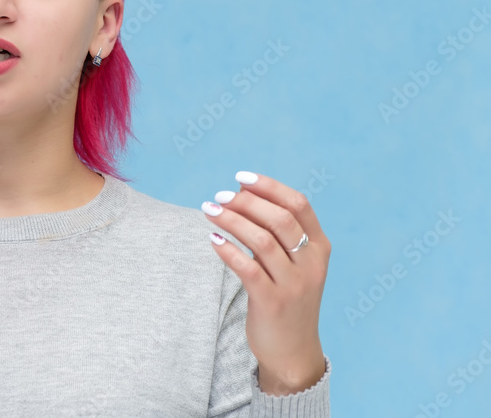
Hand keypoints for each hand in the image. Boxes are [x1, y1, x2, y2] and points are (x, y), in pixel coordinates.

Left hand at [202, 171, 330, 395]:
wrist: (293, 351)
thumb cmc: (287, 297)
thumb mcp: (293, 263)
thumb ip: (275, 231)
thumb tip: (240, 192)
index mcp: (319, 248)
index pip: (298, 205)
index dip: (269, 186)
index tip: (240, 177)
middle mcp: (311, 263)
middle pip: (280, 219)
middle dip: (246, 202)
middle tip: (218, 197)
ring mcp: (294, 284)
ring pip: (262, 241)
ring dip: (232, 221)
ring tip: (208, 210)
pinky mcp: (272, 302)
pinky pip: (248, 269)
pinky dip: (228, 250)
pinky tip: (213, 239)